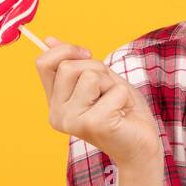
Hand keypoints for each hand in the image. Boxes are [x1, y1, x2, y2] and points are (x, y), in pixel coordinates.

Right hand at [35, 38, 161, 168]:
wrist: (141, 146)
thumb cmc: (122, 111)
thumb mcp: (100, 80)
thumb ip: (76, 63)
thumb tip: (48, 40)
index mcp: (55, 102)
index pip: (44, 63)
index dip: (67, 50)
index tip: (87, 53)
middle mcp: (56, 113)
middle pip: (68, 66)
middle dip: (97, 70)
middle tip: (109, 91)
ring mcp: (71, 120)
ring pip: (89, 75)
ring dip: (112, 84)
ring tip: (117, 104)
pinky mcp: (91, 124)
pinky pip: (113, 90)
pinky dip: (124, 97)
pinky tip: (123, 114)